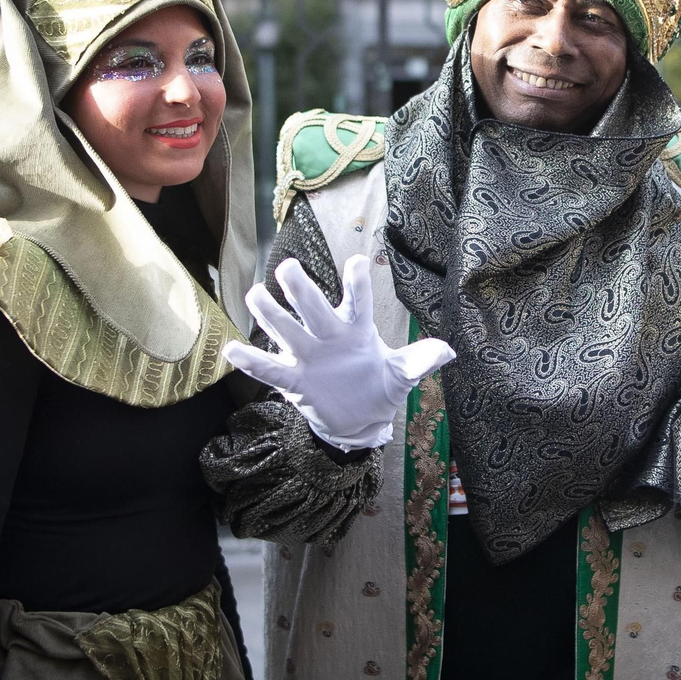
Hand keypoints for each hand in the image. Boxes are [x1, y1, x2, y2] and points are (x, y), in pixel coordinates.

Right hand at [222, 256, 455, 450]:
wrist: (357, 418)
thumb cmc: (378, 386)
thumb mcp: (401, 376)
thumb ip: (419, 361)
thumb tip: (449, 352)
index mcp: (357, 329)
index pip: (358, 302)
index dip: (357, 283)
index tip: (357, 261)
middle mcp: (329, 336)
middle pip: (314, 309)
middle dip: (302, 289)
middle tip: (288, 266)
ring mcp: (309, 356)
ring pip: (287, 331)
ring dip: (271, 315)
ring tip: (255, 295)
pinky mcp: (295, 381)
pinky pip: (272, 369)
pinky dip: (252, 362)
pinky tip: (231, 351)